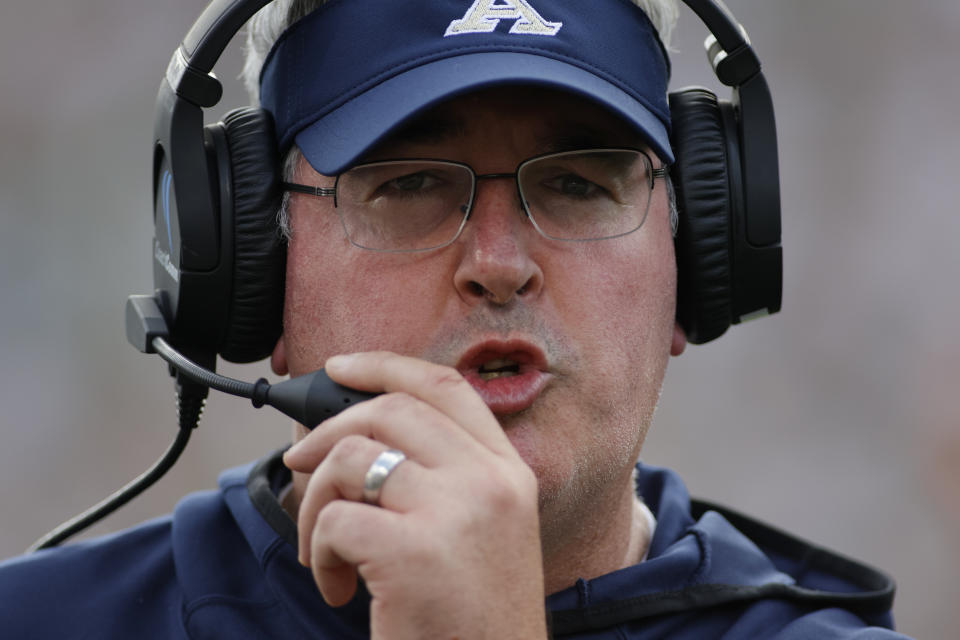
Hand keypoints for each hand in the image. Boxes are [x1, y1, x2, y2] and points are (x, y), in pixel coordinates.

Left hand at [284, 351, 547, 639]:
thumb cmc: (475, 620)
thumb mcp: (482, 534)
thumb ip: (442, 479)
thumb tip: (357, 438)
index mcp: (510, 473)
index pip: (445, 387)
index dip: (386, 365)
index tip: (340, 367)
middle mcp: (490, 482)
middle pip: (391, 410)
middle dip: (328, 431)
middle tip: (300, 464)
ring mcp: (455, 514)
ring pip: (352, 459)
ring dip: (315, 503)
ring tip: (322, 550)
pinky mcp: (413, 554)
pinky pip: (334, 519)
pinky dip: (317, 551)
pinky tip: (335, 586)